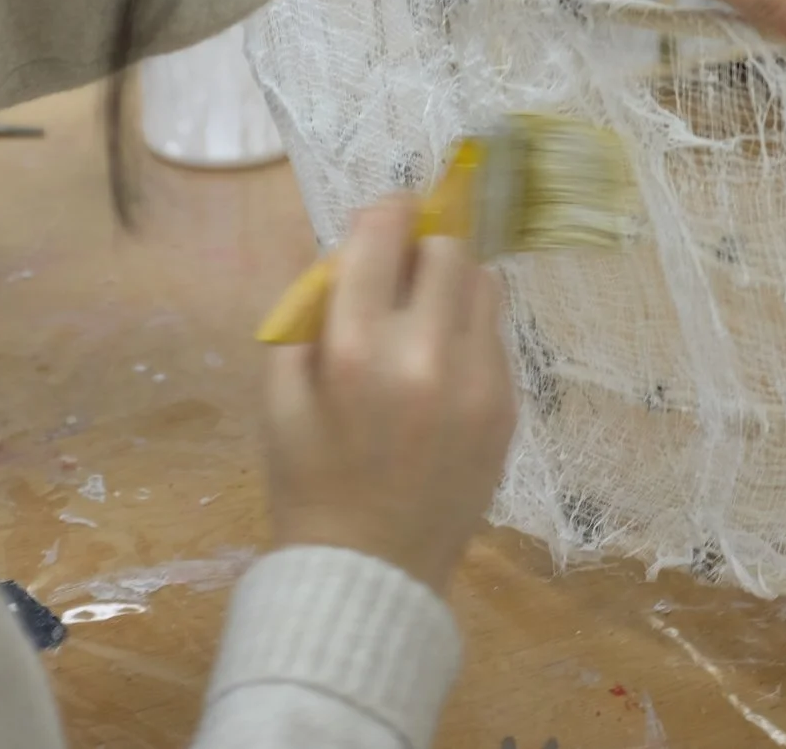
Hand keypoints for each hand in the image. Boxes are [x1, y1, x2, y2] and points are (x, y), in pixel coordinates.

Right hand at [263, 199, 516, 596]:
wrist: (369, 572)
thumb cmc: (308, 479)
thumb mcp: (278, 393)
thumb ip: (307, 310)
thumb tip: (343, 247)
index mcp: (355, 348)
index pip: (386, 235)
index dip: (386, 213)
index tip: (386, 215)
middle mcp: (425, 354)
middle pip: (448, 248)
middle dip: (422, 247)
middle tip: (403, 270)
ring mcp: (477, 382)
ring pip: (484, 284)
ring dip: (454, 284)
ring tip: (426, 317)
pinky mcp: (506, 407)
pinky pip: (496, 336)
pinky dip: (470, 333)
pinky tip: (441, 368)